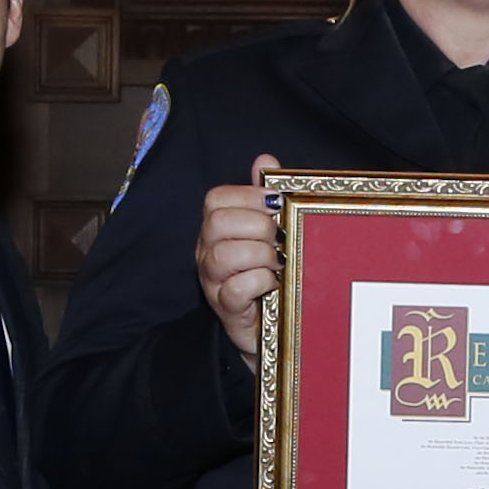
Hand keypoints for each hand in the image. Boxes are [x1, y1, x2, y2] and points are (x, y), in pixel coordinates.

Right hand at [196, 153, 283, 361]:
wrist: (271, 328)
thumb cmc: (268, 275)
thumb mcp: (268, 233)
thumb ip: (263, 196)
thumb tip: (264, 160)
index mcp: (216, 229)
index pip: (216, 199)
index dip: (248, 196)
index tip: (277, 205)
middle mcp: (207, 252)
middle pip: (218, 223)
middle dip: (257, 225)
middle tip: (280, 238)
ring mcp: (213, 281)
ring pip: (225, 255)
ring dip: (261, 255)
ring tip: (279, 263)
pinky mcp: (226, 308)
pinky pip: (236, 289)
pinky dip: (260, 282)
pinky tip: (275, 283)